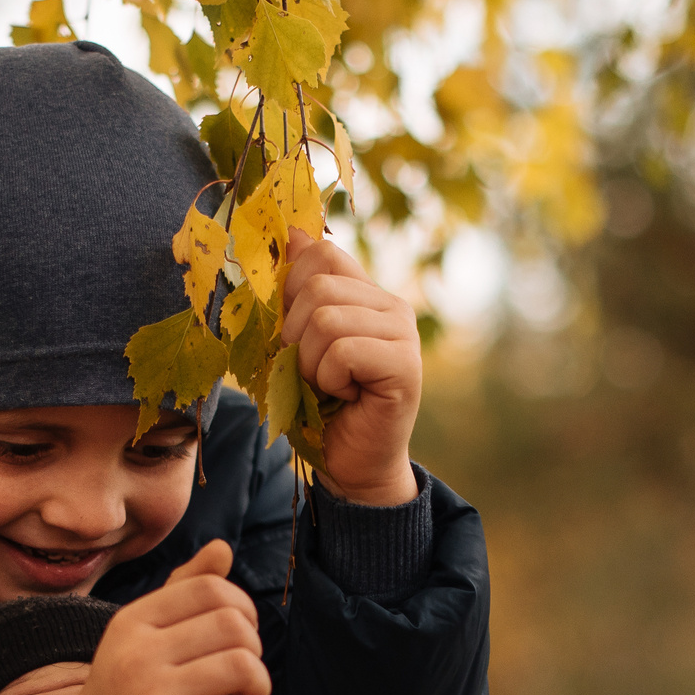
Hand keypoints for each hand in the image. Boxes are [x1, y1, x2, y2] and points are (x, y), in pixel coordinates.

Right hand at [60, 539, 270, 694]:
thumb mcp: (139, 638)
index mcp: (132, 623)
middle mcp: (138, 655)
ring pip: (243, 667)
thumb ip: (181, 591)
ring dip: (259, 686)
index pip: (210, 588)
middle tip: (242, 674)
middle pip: (233, 625)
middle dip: (254, 648)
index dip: (242, 608)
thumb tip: (222, 547)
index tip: (238, 637)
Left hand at [279, 229, 420, 506]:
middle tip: (310, 372)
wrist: (351, 463)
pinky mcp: (405, 364)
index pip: (320, 254)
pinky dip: (328, 379)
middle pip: (316, 286)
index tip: (293, 334)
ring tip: (327, 386)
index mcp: (364, 292)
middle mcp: (390, 304)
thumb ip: (295, 291)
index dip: (289, 289)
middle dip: (294, 336)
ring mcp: (403, 332)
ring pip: (325, 319)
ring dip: (309, 364)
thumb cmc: (319, 406)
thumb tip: (290, 231)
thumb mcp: (294, 342)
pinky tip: (345, 395)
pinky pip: (342, 351)